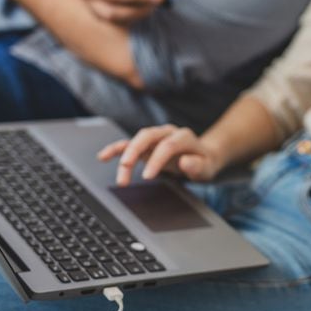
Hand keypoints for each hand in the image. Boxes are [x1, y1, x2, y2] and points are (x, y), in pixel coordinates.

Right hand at [97, 124, 224, 185]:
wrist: (202, 157)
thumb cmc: (204, 163)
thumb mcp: (207, 167)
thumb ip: (198, 165)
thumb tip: (185, 162)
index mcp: (183, 136)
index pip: (167, 145)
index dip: (156, 160)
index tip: (147, 177)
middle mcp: (167, 132)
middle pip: (147, 136)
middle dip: (134, 150)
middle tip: (125, 167)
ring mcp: (155, 137)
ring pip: (136, 140)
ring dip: (124, 154)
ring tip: (118, 173)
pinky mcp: (146, 145)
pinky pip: (129, 144)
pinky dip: (116, 149)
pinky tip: (103, 156)